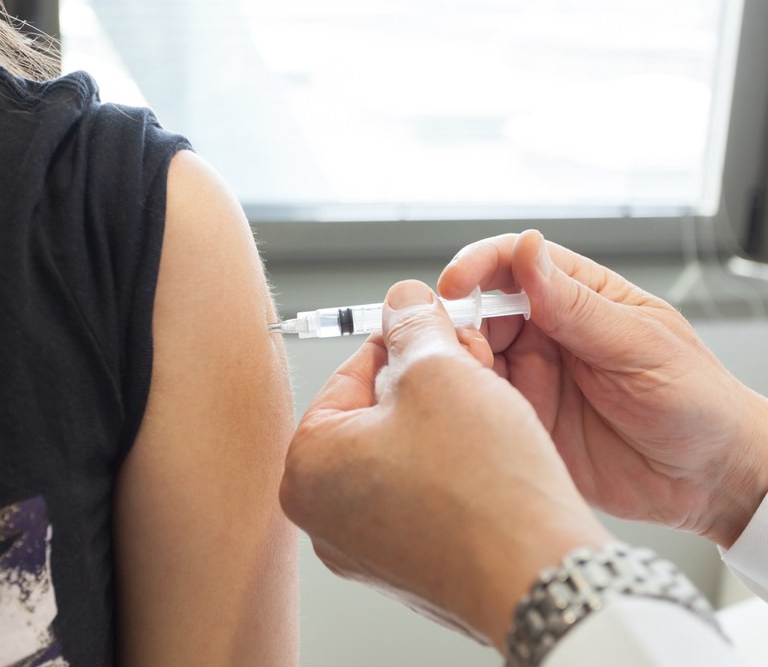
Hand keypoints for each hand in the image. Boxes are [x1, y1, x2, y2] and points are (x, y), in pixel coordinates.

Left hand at [280, 280, 611, 652]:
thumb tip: (403, 301)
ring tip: (490, 403)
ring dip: (447, 414)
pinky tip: (492, 450)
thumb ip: (412, 324)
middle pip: (378, 411)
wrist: (540, 577)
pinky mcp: (413, 561)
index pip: (352, 370)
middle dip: (429, 377)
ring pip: (406, 448)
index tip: (438, 325)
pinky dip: (456, 460)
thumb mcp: (439, 372)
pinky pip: (426, 489)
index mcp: (309, 467)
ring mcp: (370, 545)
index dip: (404, 338)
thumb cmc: (483, 484)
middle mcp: (328, 515)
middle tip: (472, 363)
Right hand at [438, 230, 767, 546]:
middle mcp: (549, 333)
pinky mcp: (525, 418)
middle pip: (481, 308)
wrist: (708, 480)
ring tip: (467, 378)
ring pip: (473, 353)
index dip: (479, 265)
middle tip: (458, 343)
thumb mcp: (636, 345)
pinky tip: (472, 407)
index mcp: (580, 298)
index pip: (516, 263)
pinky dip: (466, 398)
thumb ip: (575, 305)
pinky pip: (481, 401)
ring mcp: (534, 376)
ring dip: (459, 359)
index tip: (455, 284)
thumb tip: (526, 249)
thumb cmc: (694, 400)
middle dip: (459, 319)